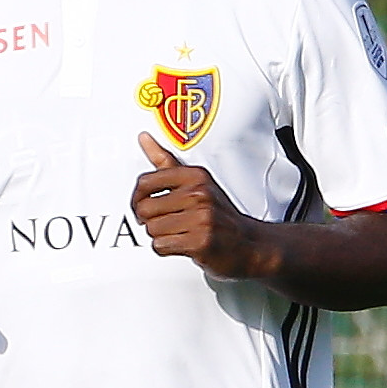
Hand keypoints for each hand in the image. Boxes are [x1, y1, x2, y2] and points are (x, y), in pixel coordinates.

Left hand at [131, 133, 266, 279]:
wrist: (249, 243)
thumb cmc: (220, 214)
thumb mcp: (197, 182)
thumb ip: (166, 161)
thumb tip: (144, 138)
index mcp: (195, 176)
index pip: (146, 182)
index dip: (137, 198)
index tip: (142, 204)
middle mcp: (199, 194)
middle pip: (145, 209)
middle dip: (149, 220)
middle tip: (163, 223)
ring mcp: (201, 218)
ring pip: (151, 229)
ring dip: (159, 236)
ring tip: (177, 233)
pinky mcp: (200, 242)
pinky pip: (161, 246)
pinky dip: (166, 248)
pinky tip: (181, 243)